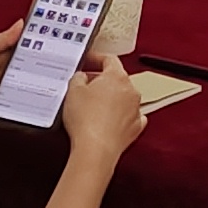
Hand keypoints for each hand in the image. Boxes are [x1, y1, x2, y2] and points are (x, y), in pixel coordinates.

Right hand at [57, 52, 150, 173]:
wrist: (96, 150)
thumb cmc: (86, 121)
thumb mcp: (72, 91)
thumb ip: (78, 78)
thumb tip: (82, 77)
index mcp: (117, 77)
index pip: (109, 59)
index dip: (96, 58)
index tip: (89, 60)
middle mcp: (131, 91)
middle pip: (117, 79)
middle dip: (101, 81)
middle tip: (84, 86)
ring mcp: (135, 110)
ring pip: (123, 98)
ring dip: (110, 99)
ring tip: (91, 106)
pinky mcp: (135, 128)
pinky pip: (127, 116)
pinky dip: (118, 116)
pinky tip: (106, 121)